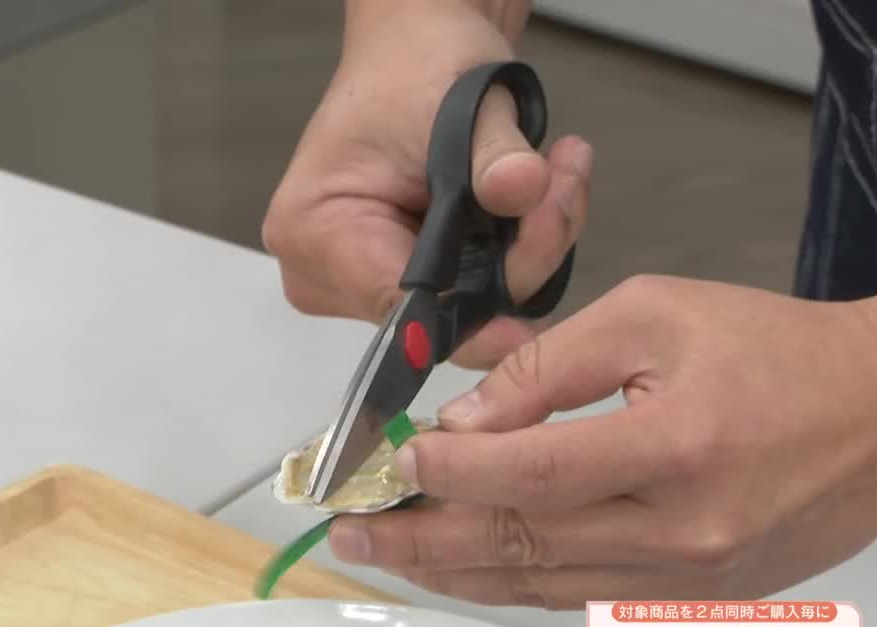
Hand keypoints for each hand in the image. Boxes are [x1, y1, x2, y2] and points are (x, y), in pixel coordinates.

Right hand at [261, 0, 592, 367]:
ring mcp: (356, 280)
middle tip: (561, 182)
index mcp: (315, 233)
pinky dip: (511, 250)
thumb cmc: (415, 66)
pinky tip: (533, 191)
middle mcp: (323, 271)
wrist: (415, 48)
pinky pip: (469, 290)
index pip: (399, 309)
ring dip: (525, 249)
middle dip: (517, 259)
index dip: (471, 319)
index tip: (526, 329)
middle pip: (440, 312)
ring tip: (554, 171)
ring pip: (465, 305)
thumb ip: (494, 155)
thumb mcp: (463, 102)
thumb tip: (518, 189)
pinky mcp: (395, 275)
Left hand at [327, 276, 876, 607]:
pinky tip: (464, 567)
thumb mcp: (652, 316)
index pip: (529, 474)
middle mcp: (680, 532)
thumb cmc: (770, 348)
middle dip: (422, 538)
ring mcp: (688, 579)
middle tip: (352, 529)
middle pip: (521, 545)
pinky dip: (514, 583)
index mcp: (674, 448)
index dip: (447, 472)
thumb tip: (464, 421)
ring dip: (454, 570)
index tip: (391, 460)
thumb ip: (547, 364)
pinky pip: (580, 597)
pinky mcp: (693, 599)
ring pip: (541, 585)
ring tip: (389, 553)